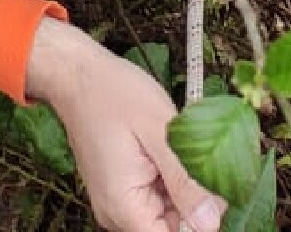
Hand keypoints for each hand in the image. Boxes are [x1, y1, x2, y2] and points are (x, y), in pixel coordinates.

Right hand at [26, 18, 223, 231]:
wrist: (78, 73)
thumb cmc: (115, 94)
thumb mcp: (160, 132)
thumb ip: (185, 180)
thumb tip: (211, 222)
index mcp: (125, 208)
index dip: (199, 220)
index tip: (212, 188)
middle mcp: (117, 214)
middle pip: (170, 227)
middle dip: (191, 199)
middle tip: (195, 158)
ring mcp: (117, 203)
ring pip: (165, 212)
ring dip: (180, 186)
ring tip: (175, 148)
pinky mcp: (120, 189)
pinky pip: (153, 198)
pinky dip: (167, 178)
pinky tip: (166, 150)